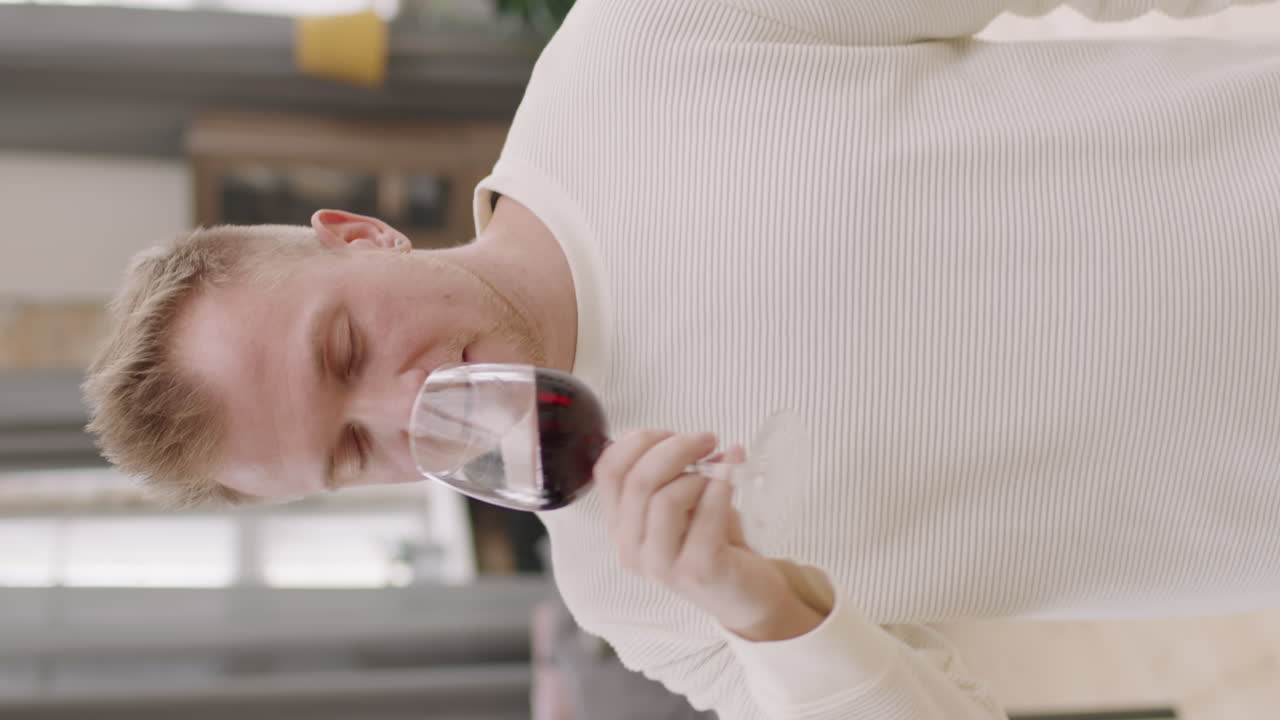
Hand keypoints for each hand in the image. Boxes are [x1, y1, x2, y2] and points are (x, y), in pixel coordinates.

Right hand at [594, 430, 824, 640]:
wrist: (747, 593)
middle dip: (674, 448)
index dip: (637, 442)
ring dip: (697, 473)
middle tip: (706, 439)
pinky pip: (705, 516)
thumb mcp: (685, 501)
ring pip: (664, 500)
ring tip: (720, 470)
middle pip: (637, 481)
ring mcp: (661, 566)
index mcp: (621, 525)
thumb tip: (682, 438)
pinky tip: (733, 473)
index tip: (668, 433)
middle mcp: (631, 548)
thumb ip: (673, 471)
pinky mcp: (697, 572)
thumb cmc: (714, 542)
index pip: (607, 471)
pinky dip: (721, 486)